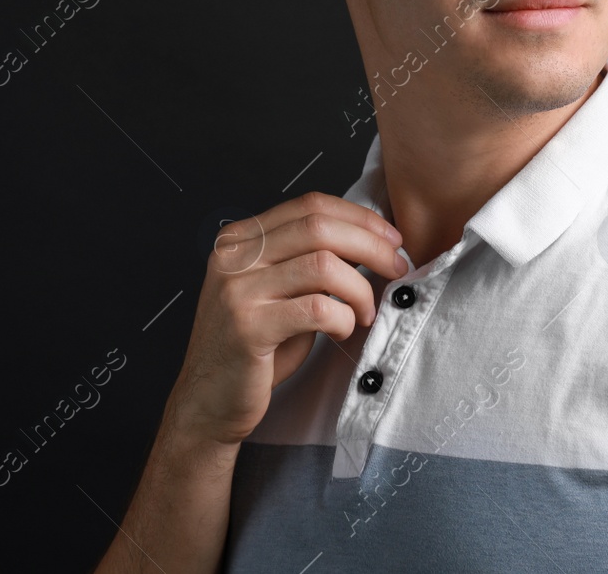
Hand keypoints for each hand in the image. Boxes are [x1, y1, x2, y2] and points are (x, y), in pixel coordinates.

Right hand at [164, 191, 407, 447]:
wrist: (209, 402)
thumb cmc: (254, 349)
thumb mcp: (277, 292)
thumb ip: (308, 261)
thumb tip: (371, 243)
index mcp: (240, 239)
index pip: (310, 205)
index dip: (359, 218)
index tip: (391, 238)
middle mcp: (234, 257)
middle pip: (319, 227)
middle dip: (371, 246)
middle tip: (398, 268)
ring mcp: (237, 290)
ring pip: (322, 264)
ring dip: (360, 288)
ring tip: (366, 312)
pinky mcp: (248, 327)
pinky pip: (317, 308)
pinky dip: (343, 317)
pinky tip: (343, 330)